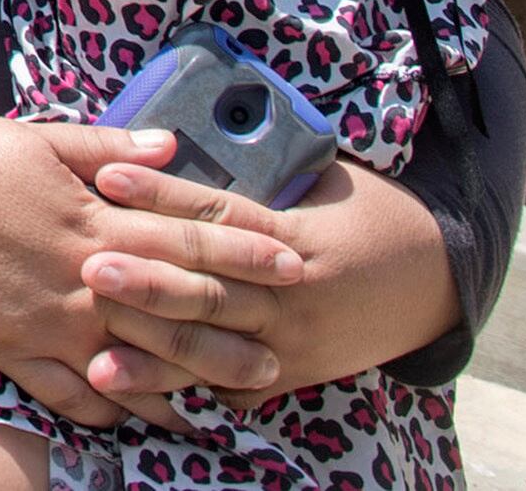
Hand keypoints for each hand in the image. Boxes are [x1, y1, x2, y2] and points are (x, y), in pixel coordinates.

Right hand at [0, 116, 299, 429]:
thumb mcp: (37, 137)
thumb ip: (108, 148)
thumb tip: (172, 148)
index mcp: (93, 221)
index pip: (187, 238)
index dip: (246, 251)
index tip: (295, 262)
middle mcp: (82, 280)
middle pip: (176, 313)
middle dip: (235, 332)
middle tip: (283, 352)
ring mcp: (50, 324)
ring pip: (136, 365)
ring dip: (188, 383)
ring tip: (230, 399)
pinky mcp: (14, 353)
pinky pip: (75, 397)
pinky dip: (116, 411)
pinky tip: (144, 420)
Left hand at [80, 157, 428, 412]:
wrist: (434, 281)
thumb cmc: (368, 215)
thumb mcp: (325, 182)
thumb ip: (261, 173)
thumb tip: (179, 135)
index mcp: (296, 239)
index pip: (218, 216)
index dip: (162, 196)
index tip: (108, 178)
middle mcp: (292, 297)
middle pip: (211, 291)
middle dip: (148, 283)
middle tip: (91, 267)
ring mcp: (292, 344)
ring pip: (214, 349)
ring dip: (153, 349)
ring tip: (98, 346)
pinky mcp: (291, 376)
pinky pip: (232, 388)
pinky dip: (185, 389)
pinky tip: (136, 389)